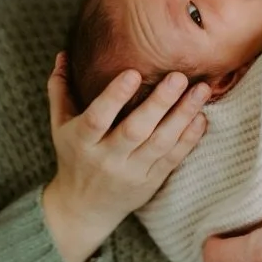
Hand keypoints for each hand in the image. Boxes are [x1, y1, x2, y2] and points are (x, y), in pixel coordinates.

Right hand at [43, 53, 208, 261]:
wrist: (85, 207)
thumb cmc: (74, 156)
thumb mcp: (60, 125)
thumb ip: (60, 90)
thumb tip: (62, 54)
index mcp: (82, 142)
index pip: (97, 118)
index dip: (114, 97)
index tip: (132, 72)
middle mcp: (107, 158)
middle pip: (135, 130)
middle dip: (159, 103)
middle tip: (179, 76)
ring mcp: (132, 172)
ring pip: (160, 144)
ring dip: (182, 116)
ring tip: (201, 91)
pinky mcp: (151, 181)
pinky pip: (173, 159)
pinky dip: (189, 138)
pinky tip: (201, 117)